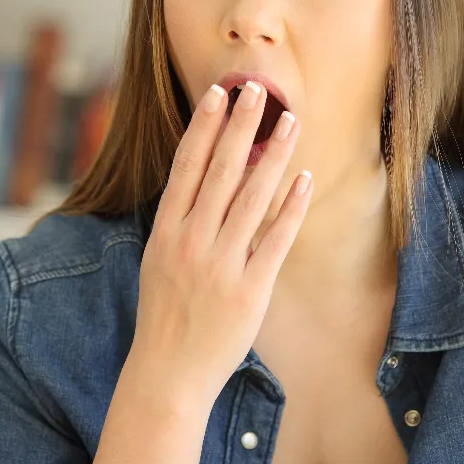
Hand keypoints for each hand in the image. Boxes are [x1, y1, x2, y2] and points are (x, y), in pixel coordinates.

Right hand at [126, 79, 311, 405]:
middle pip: (221, 171)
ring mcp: (221, 265)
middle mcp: (191, 241)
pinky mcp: (250, 289)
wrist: (167, 373)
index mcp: (165, 231)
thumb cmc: (166, 313)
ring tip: (291, 122)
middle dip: (241, 126)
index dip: (203, 126)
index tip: (218, 93)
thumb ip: (180, 219)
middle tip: (259, 90)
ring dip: (274, 155)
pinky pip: (276, 239)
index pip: (186, 166)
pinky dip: (292, 207)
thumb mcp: (159, 258)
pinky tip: (305, 179)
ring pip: (253, 197)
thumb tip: (202, 175)